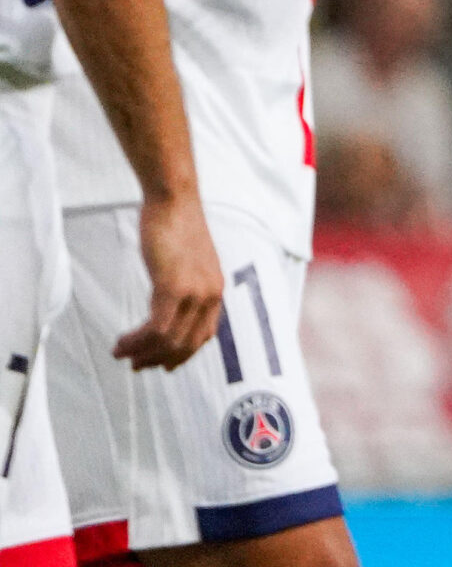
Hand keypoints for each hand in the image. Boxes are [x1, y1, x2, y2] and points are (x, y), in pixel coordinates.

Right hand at [116, 194, 222, 369]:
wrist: (174, 201)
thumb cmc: (176, 228)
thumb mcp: (188, 263)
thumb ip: (184, 286)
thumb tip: (168, 306)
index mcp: (216, 290)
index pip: (205, 335)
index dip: (182, 354)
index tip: (162, 364)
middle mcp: (211, 295)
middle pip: (187, 344)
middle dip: (159, 360)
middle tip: (136, 366)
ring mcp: (194, 292)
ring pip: (169, 341)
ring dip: (142, 353)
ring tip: (121, 354)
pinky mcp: (174, 286)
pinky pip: (156, 328)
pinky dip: (138, 341)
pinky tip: (122, 342)